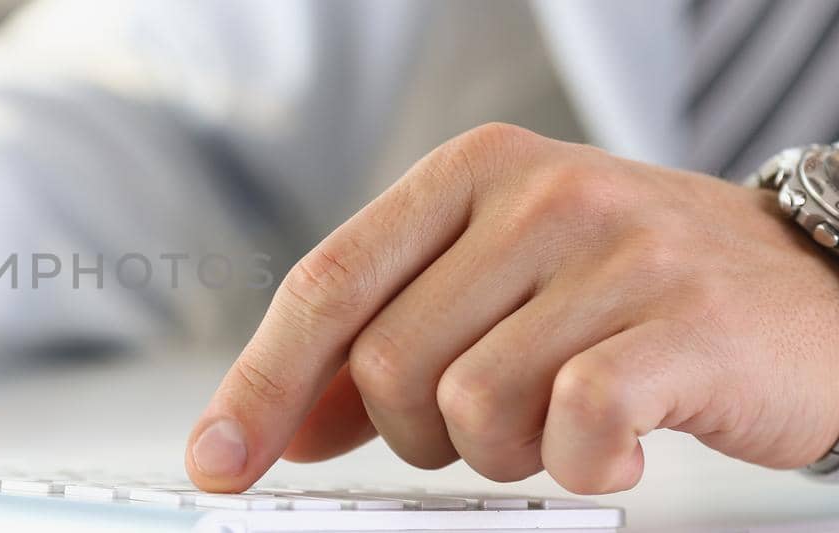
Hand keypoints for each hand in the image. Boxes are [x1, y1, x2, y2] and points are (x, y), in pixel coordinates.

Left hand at [186, 123, 838, 493]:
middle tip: (491, 423)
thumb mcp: (497, 289)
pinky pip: (570, 427)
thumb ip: (385, 345)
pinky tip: (620, 445)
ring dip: (503, 450)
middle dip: (417, 431)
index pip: (325, 285)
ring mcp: (612, 254)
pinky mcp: (681, 323)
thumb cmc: (631, 292)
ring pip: (467, 405)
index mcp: (469, 175)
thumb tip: (278, 425)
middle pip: (385, 364)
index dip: (260, 384)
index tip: (217, 462)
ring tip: (565, 421)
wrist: (809, 289)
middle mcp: (534, 197)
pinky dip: (583, 465)